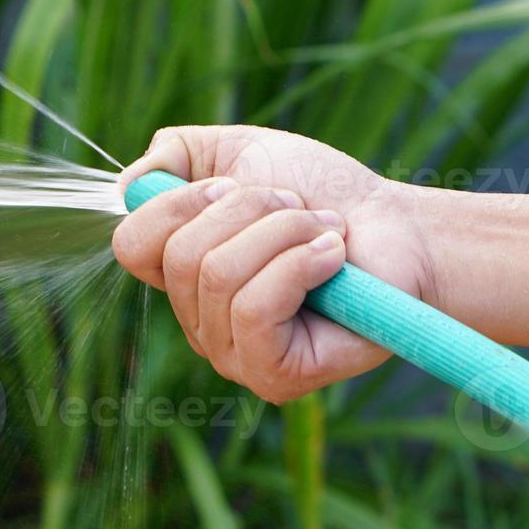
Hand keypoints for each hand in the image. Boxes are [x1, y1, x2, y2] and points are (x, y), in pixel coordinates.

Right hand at [112, 125, 439, 403]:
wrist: (401, 229)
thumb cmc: (324, 194)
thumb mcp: (239, 153)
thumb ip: (174, 155)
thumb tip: (128, 188)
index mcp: (181, 276)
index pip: (131, 244)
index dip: (179, 202)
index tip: (231, 186)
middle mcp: (199, 323)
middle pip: (181, 256)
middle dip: (250, 210)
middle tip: (298, 208)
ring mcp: (234, 356)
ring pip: (220, 276)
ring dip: (284, 232)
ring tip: (324, 233)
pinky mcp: (275, 375)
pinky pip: (255, 309)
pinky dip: (300, 265)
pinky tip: (333, 260)